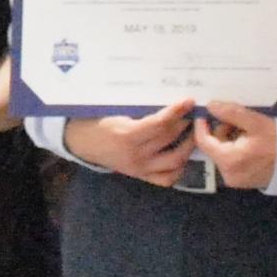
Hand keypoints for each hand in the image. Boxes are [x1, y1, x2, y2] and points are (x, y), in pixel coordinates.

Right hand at [64, 104, 200, 184]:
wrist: (82, 142)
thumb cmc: (98, 119)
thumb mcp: (115, 109)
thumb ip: (140, 107)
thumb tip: (169, 98)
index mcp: (126, 135)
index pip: (159, 124)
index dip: (176, 111)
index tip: (189, 101)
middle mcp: (135, 154)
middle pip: (169, 139)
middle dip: (185, 123)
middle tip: (193, 112)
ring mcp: (139, 168)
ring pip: (174, 161)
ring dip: (188, 145)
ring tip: (193, 132)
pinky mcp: (140, 176)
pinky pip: (166, 178)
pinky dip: (179, 167)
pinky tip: (183, 154)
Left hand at [195, 100, 276, 192]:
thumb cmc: (276, 141)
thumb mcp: (254, 122)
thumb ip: (230, 113)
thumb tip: (210, 106)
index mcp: (228, 160)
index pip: (203, 141)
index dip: (201, 125)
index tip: (205, 112)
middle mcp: (227, 174)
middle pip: (213, 147)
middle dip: (221, 131)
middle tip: (238, 121)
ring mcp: (234, 180)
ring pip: (222, 154)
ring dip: (229, 140)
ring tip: (246, 131)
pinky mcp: (242, 182)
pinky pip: (230, 162)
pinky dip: (235, 150)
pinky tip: (249, 143)